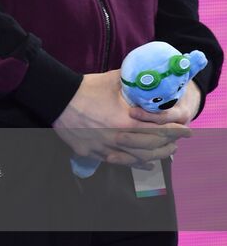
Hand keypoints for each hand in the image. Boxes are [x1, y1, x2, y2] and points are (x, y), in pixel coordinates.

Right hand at [53, 70, 190, 168]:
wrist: (58, 98)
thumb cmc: (86, 87)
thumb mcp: (114, 80)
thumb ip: (134, 83)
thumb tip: (149, 80)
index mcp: (125, 121)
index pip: (158, 130)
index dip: (175, 131)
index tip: (186, 130)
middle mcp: (118, 138)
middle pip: (150, 148)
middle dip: (169, 145)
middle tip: (179, 142)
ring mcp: (104, 148)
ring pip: (136, 159)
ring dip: (155, 157)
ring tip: (166, 153)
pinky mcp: (92, 153)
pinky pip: (118, 162)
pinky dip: (135, 164)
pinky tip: (146, 164)